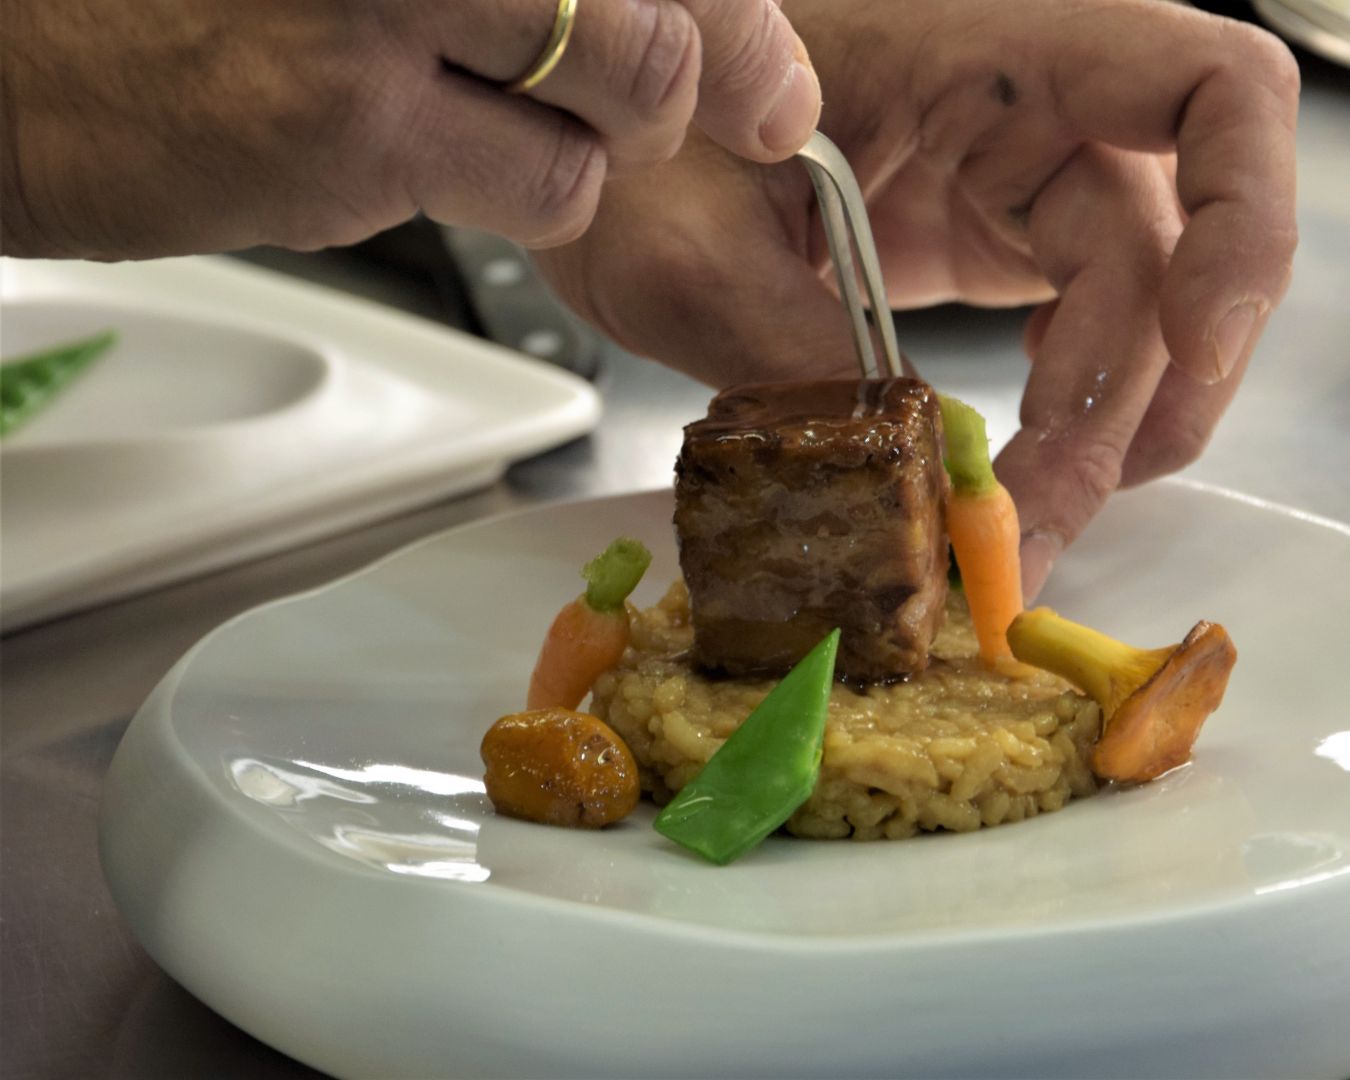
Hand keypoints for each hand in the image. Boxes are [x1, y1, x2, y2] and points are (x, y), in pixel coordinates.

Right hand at [0, 0, 820, 257]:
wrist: (29, 52)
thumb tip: (689, 22)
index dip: (741, 15)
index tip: (772, 75)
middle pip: (679, 4)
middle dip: (712, 80)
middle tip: (714, 116)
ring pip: (635, 90)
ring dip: (607, 142)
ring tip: (517, 127)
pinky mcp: (357, 119)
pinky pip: (550, 186)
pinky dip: (536, 200)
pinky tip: (451, 168)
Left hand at [534, 0, 1298, 598]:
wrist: (590, 143)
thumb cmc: (626, 144)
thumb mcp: (683, 248)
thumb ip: (795, 354)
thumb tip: (907, 478)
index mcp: (983, 50)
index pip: (1205, 90)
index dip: (1244, 221)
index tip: (1198, 345)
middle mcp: (1024, 109)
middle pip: (1169, 255)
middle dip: (1127, 405)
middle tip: (1036, 528)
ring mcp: (1007, 178)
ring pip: (1129, 311)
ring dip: (1099, 432)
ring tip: (1016, 531)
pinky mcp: (977, 239)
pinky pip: (1070, 329)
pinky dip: (1060, 412)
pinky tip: (1006, 475)